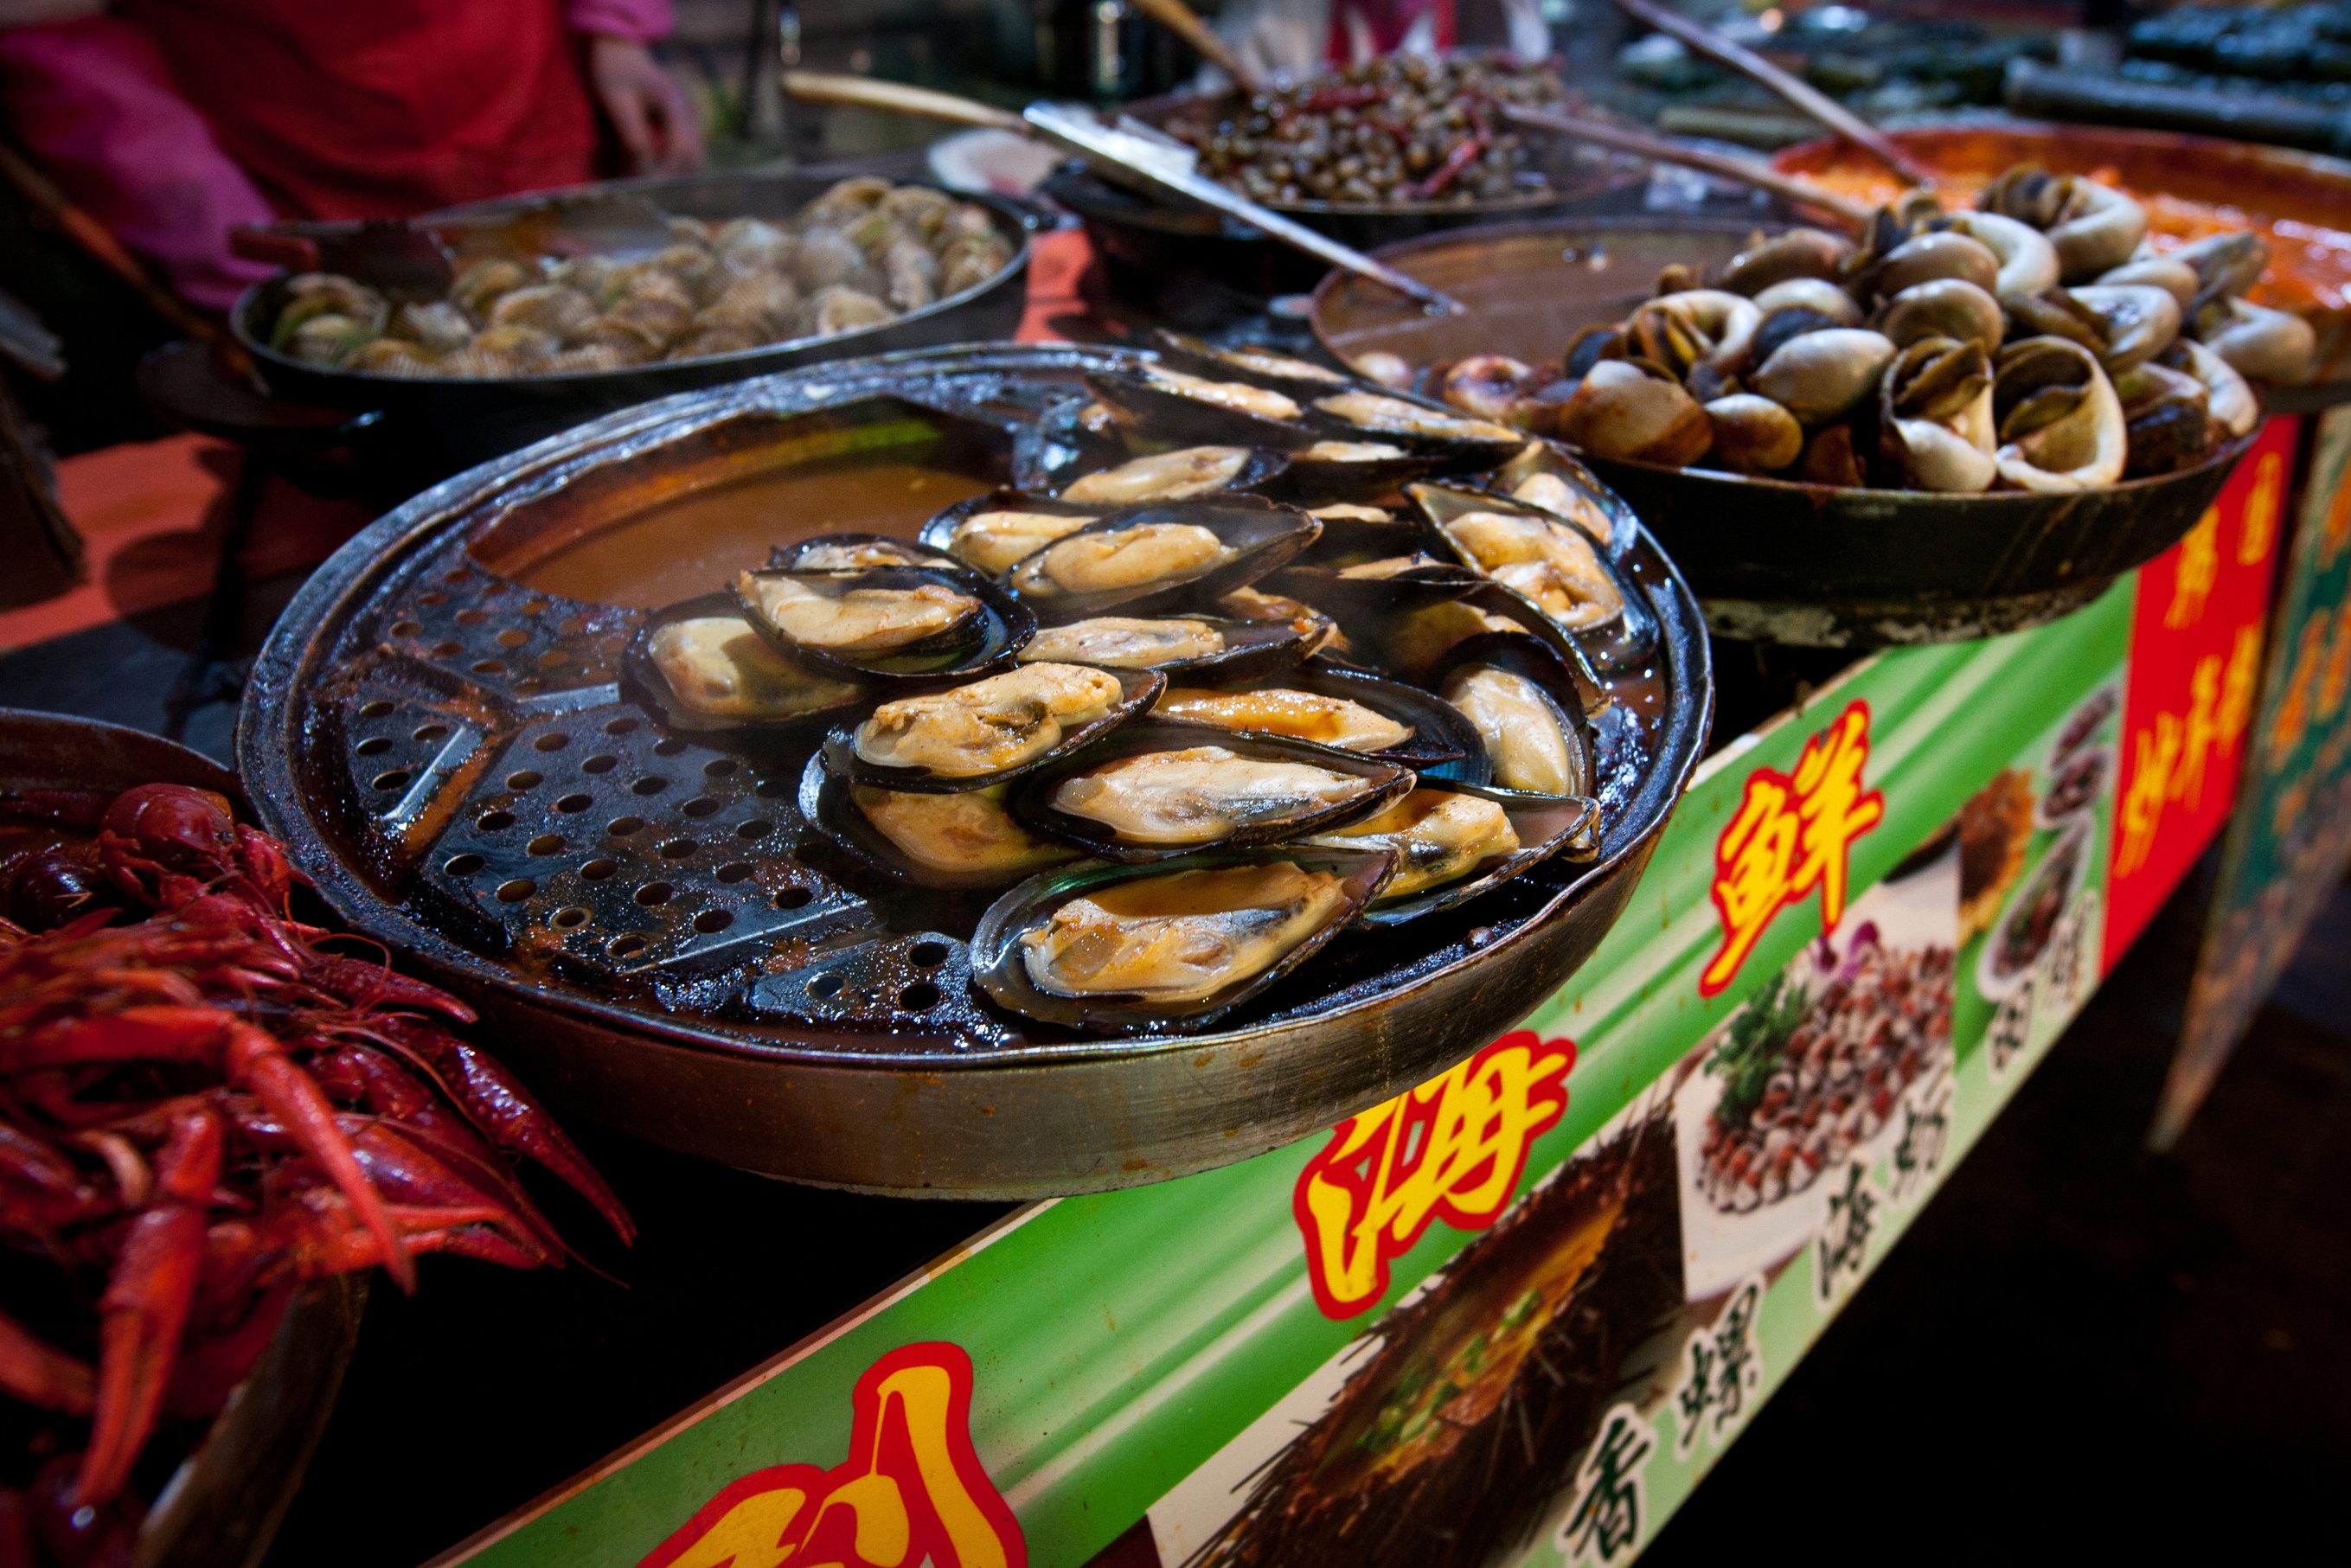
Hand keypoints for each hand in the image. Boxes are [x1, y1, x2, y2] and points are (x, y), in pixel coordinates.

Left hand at [586, 35, 701, 174]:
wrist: (622, 52)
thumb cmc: (615, 73)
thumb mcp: (616, 100)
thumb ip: (631, 132)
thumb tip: (644, 167)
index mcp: (675, 104)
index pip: (680, 150)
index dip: (665, 173)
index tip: (645, 188)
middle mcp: (691, 112)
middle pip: (693, 159)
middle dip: (672, 179)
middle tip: (647, 192)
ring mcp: (693, 117)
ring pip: (695, 158)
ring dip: (676, 175)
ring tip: (650, 184)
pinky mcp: (688, 123)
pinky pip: (689, 152)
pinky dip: (676, 166)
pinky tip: (656, 171)